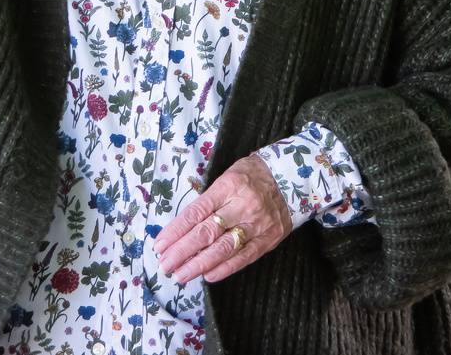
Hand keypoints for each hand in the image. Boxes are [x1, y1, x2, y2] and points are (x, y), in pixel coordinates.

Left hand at [154, 155, 292, 285]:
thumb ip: (208, 199)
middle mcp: (241, 207)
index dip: (176, 231)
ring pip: (223, 249)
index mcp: (227, 187)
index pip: (195, 213)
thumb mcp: (226, 176)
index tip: (160, 244)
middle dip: (182, 251)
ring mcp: (256, 225)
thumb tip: (181, 226)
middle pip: (206, 233)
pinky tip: (207, 276)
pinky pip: (243, 258)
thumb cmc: (251, 175)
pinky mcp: (267, 240)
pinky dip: (224, 268)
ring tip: (181, 274)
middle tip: (165, 265)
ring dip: (199, 264)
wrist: (290, 178)